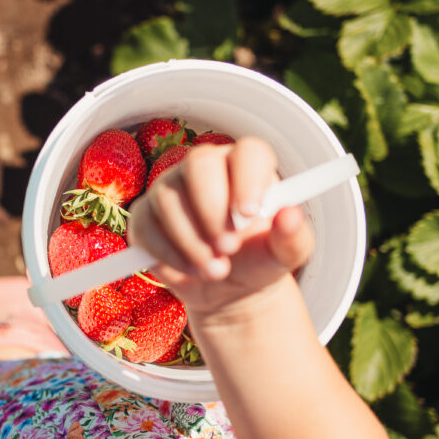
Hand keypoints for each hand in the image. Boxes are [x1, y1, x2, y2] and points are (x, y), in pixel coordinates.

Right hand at [126, 137, 313, 319]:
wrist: (226, 287)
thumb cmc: (258, 260)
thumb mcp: (284, 255)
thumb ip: (293, 237)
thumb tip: (291, 215)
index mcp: (246, 166)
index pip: (247, 152)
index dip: (247, 179)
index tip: (250, 216)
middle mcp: (205, 167)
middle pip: (199, 163)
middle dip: (212, 210)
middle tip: (228, 248)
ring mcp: (170, 188)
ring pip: (169, 198)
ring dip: (192, 241)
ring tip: (217, 270)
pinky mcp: (145, 215)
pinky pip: (146, 226)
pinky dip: (168, 254)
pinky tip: (190, 270)